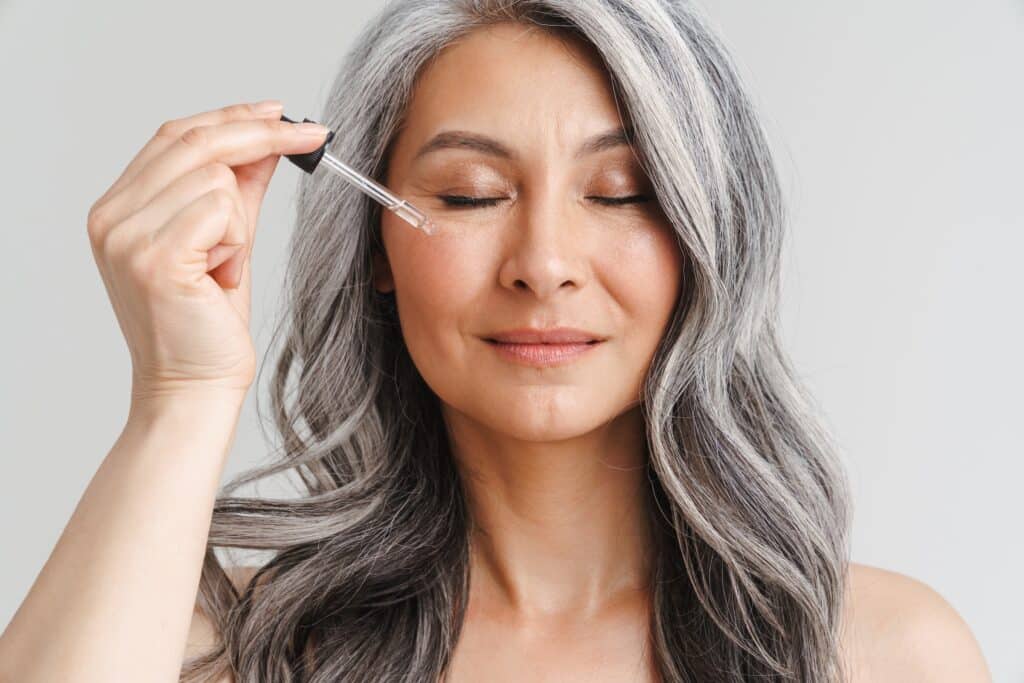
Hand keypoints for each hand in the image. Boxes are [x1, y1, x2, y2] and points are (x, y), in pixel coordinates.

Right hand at [85, 100, 330, 400]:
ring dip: (240, 222)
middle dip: (261, 134)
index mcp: (118, 207)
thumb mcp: (227, 241)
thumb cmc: (208, 323)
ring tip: (223, 267)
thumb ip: (239, 189)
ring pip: (216, 177)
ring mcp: (126, 236)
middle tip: (311, 136)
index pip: (175, 135)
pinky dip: (236, 242)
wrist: (194, 386)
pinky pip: (221, 211)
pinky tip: (221, 277)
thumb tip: (267, 140)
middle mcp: (111, 216)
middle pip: (195, 141)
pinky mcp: (154, 257)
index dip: (231, 116)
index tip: (278, 111)